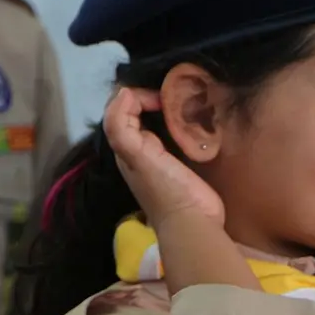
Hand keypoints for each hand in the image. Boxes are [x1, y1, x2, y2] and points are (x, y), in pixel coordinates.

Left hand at [103, 87, 224, 230]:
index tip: (161, 97)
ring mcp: (159, 156)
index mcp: (124, 147)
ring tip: (185, 102)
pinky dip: (181, 122)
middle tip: (176, 95)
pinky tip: (194, 120)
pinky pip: (176, 133)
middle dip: (151, 98)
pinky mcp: (181, 162)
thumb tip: (124, 93)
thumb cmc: (165, 189)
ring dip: (168, 108)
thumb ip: (121, 127)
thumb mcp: (136, 157)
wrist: (194, 222)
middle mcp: (138, 150)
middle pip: (137, 113)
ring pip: (156, 121)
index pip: (119, 109)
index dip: (136, 96)